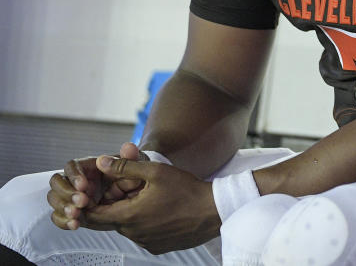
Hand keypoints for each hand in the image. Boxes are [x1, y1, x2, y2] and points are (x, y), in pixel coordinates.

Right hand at [48, 142, 143, 230]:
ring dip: (63, 207)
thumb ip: (130, 158)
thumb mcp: (134, 166)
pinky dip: (63, 221)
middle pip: (57, 182)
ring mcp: (72, 196)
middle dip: (66, 193)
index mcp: (87, 166)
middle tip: (82, 202)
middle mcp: (75, 180)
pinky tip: (75, 224)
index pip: (71, 166)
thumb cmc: (133, 175)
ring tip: (77, 215)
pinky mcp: (73, 211)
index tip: (84, 185)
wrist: (134, 194)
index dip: (74, 175)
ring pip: (55, 199)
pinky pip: (59, 216)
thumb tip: (128, 146)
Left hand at [81, 154, 220, 253]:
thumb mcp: (155, 172)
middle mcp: (133, 234)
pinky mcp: (157, 247)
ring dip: (129, 213)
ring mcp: (145, 242)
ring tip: (147, 196)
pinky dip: (143, 222)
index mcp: (129, 216)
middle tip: (126, 188)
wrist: (213, 211)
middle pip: (110, 220)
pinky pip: (141, 234)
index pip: (93, 216)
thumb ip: (125, 167)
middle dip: (112, 204)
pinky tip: (159, 209)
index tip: (90, 194)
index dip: (87, 205)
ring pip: (127, 227)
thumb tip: (102, 162)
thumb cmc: (186, 190)